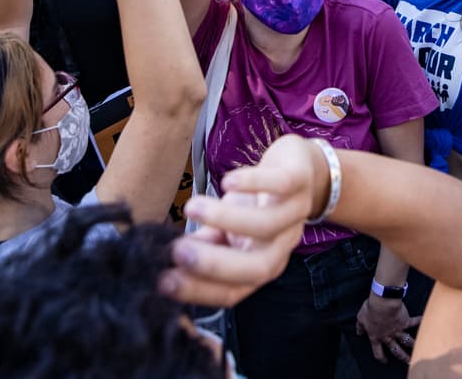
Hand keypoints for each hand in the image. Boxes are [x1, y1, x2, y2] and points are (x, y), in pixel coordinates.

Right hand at [160, 134, 321, 306]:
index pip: (233, 291)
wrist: (299, 169)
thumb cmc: (256, 205)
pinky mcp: (298, 181)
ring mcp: (293, 214)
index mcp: (260, 265)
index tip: (163, 280)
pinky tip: (226, 181)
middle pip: (256, 269)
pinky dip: (253, 183)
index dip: (199, 290)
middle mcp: (280, 246)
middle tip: (177, 251)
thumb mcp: (228, 233)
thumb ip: (204, 248)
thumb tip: (162, 260)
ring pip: (266, 224)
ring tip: (192, 207)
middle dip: (214, 265)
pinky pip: (282, 184)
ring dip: (226, 219)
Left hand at [356, 297, 420, 363]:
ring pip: (407, 341)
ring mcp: (398, 330)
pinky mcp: (405, 322)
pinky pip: (414, 322)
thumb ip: (360, 327)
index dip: (381, 358)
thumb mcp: (360, 318)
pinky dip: (420, 321)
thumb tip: (358, 332)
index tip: (384, 361)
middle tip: (408, 361)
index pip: (378, 352)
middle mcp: (388, 336)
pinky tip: (426, 321)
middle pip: (396, 350)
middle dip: (402, 357)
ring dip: (413, 345)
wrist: (383, 303)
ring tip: (418, 349)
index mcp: (376, 337)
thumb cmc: (370, 310)